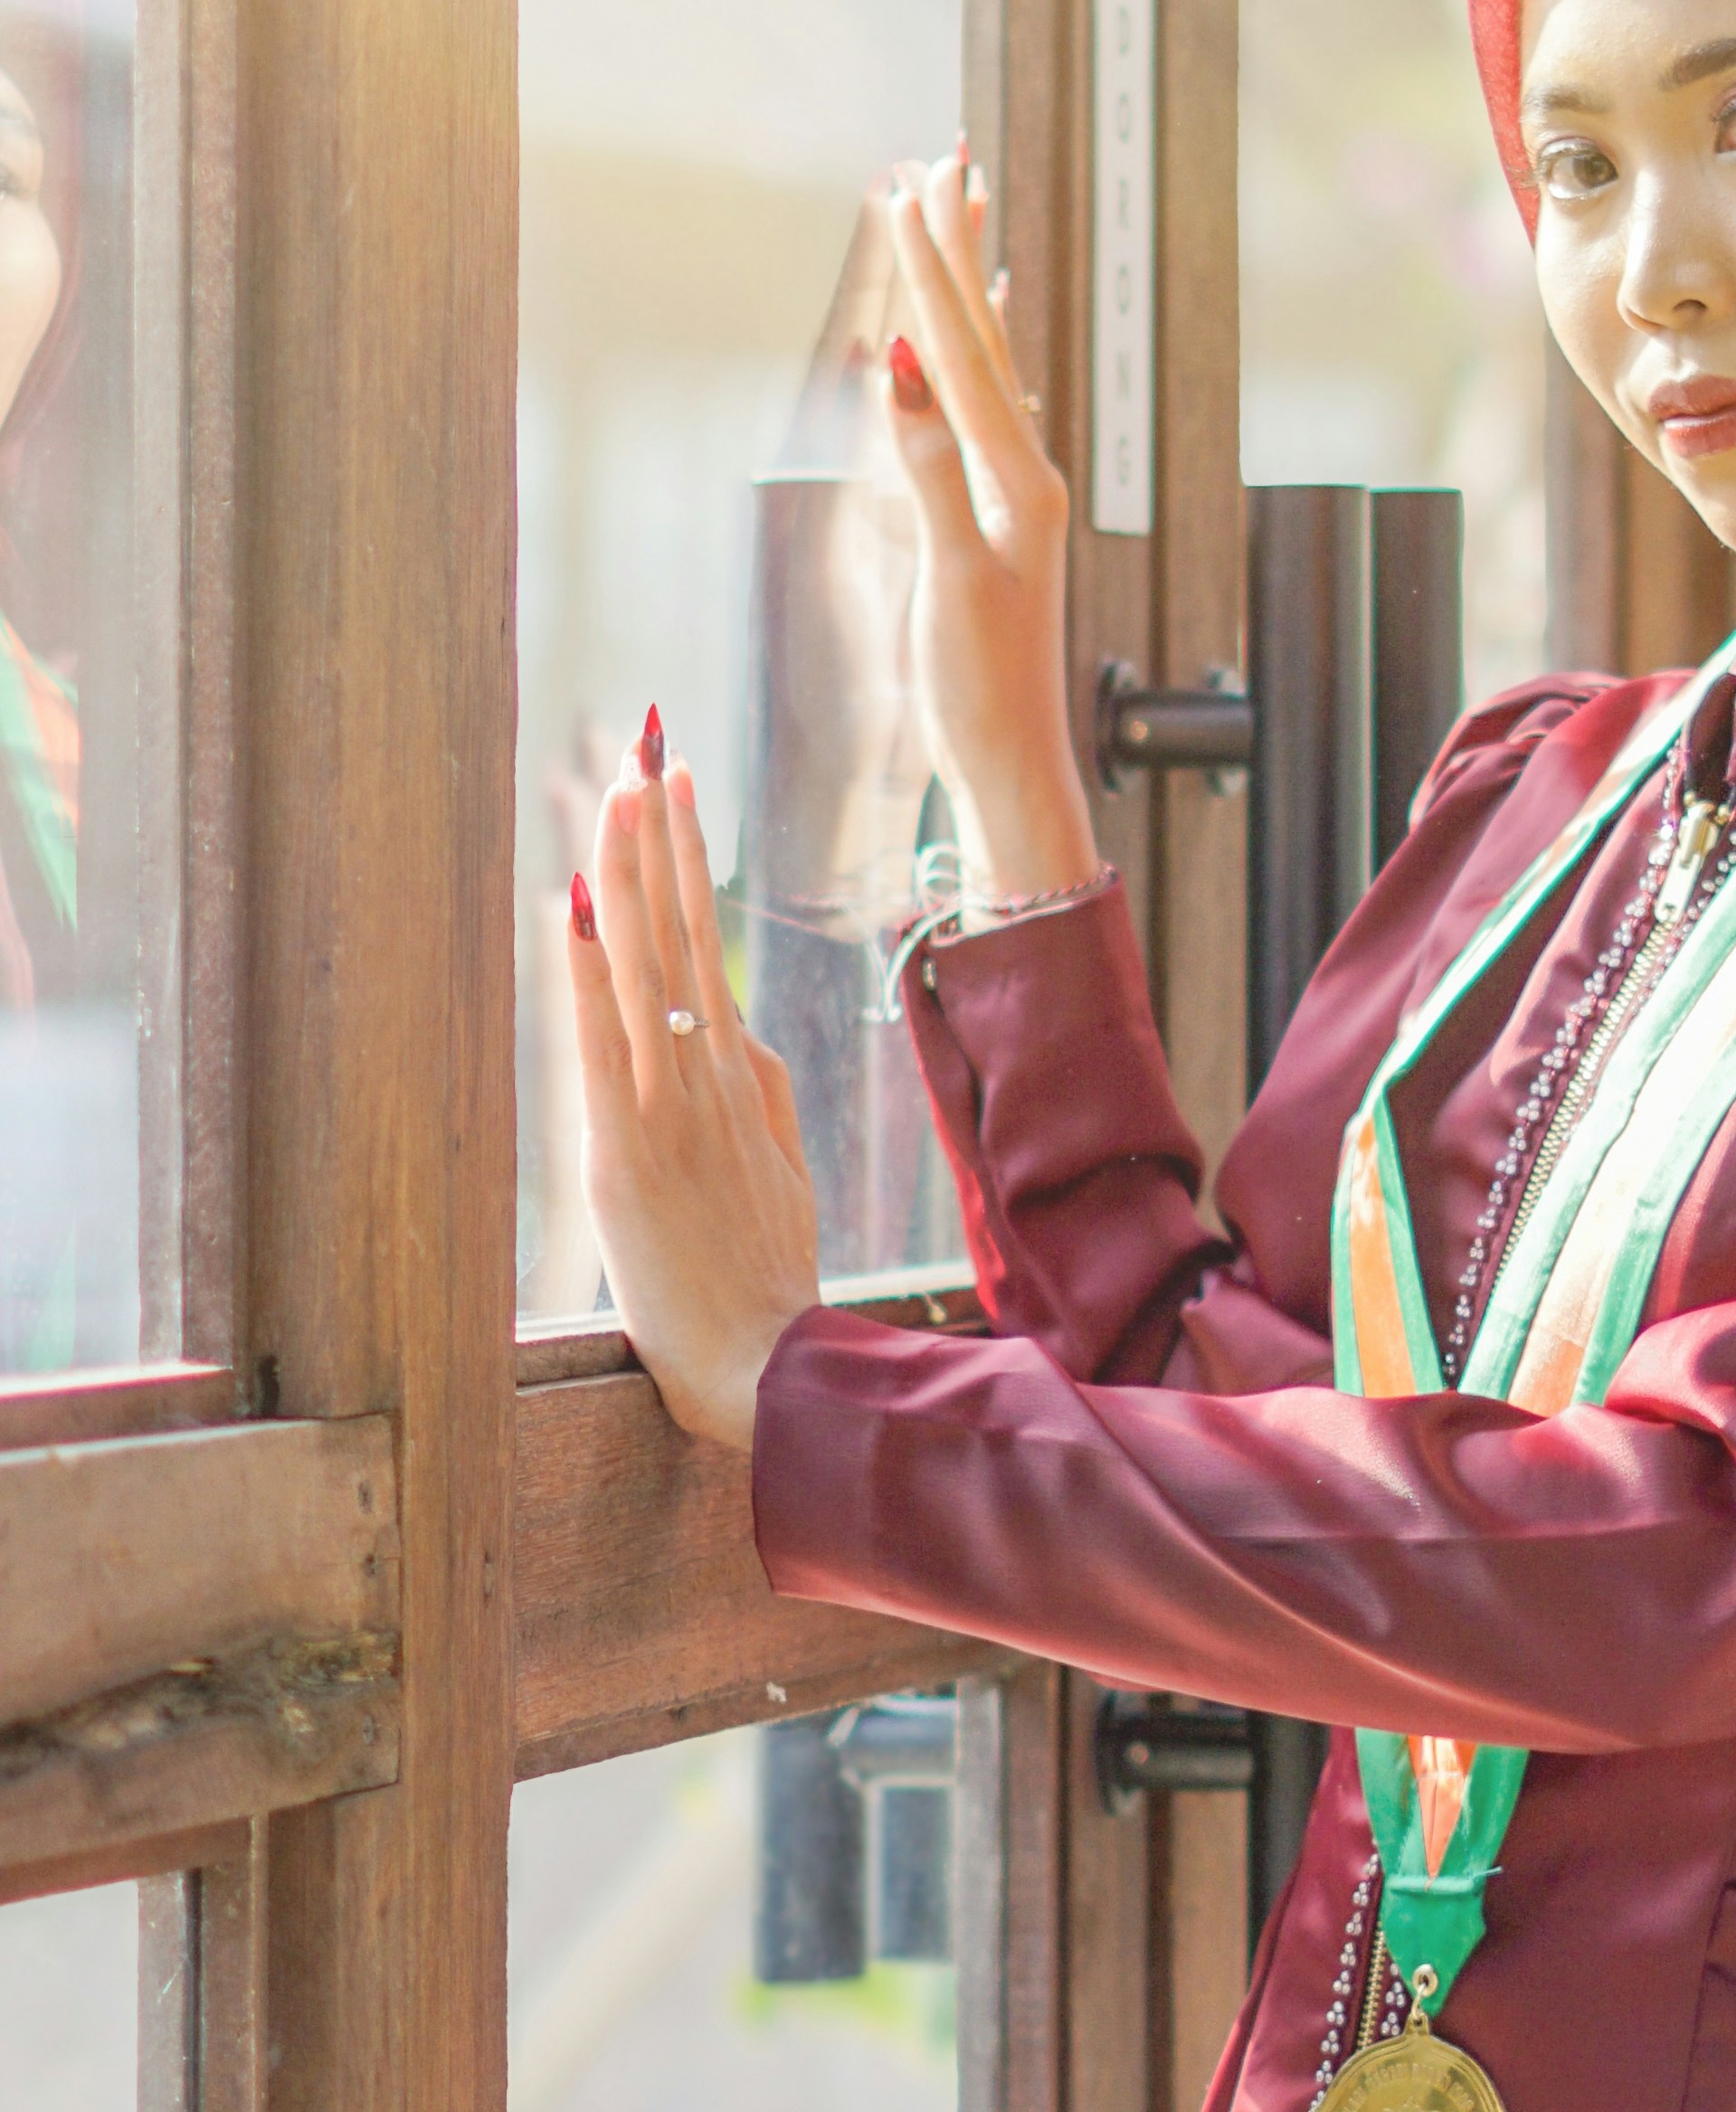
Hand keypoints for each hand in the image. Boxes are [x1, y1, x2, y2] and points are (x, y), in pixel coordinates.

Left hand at [569, 741, 820, 1448]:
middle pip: (679, 929)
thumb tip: (732, 1028)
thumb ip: (756, 1097)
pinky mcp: (629, 1152)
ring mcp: (668, 1110)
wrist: (773, 1371)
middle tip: (647, 740)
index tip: (674, 782)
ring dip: (630, 868)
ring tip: (618, 783)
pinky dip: (591, 969)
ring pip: (647, 965)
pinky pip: (604, 1040)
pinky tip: (580, 901)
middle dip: (660, 830)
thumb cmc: (769, 1286)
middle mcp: (704, 1077)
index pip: (701, 943)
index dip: (687, 858)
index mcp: (736, 1079)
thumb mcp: (779, 1175)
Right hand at [883, 149, 1101, 900]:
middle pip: (984, 338)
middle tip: (944, 160)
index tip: (912, 189)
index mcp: (1013, 479)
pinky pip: (981, 415)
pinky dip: (971, 362)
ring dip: (966, 290)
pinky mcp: (991, 523)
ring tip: (959, 217)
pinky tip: (969, 345)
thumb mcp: (948, 578)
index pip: (963, 352)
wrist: (1010, 764)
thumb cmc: (978, 688)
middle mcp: (1021, 474)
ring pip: (986, 367)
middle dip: (958, 249)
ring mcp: (1009, 496)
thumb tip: (902, 369)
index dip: (932, 268)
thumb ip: (927, 471)